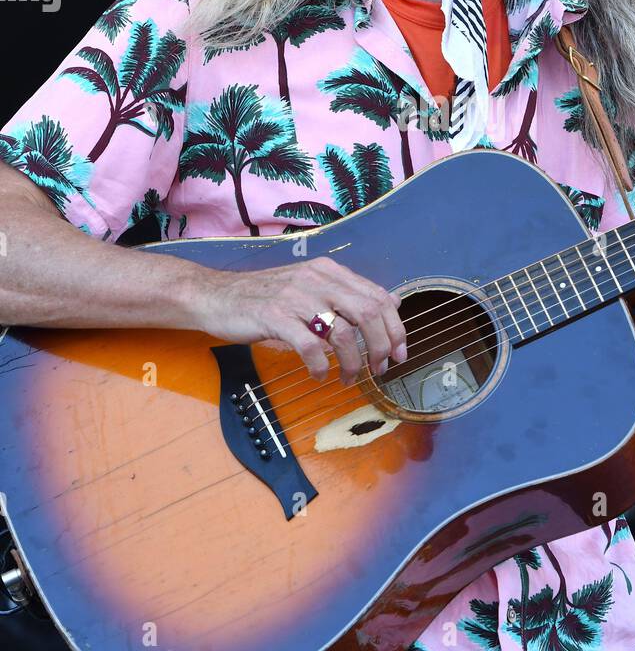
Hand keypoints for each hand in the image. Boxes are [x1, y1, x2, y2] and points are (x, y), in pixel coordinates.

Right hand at [196, 256, 406, 381]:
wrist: (217, 295)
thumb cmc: (266, 297)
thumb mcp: (311, 286)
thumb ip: (349, 293)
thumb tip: (393, 302)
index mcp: (330, 272)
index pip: (378, 297)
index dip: (396, 328)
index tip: (400, 353)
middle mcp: (317, 279)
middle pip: (368, 314)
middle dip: (382, 347)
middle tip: (380, 370)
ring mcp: (296, 297)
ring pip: (343, 333)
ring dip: (352, 363)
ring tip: (348, 378)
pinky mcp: (275, 318)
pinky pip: (310, 347)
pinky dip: (321, 366)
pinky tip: (320, 375)